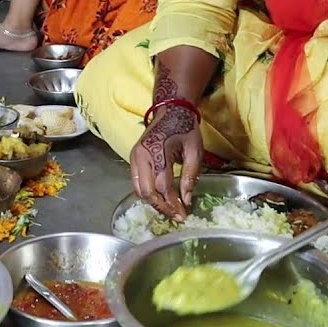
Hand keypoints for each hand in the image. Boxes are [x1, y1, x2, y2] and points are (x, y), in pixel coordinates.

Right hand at [129, 106, 203, 220]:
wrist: (171, 110)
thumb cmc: (186, 129)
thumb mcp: (195, 151)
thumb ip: (190, 176)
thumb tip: (187, 200)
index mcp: (158, 152)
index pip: (163, 186)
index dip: (172, 203)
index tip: (183, 215)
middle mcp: (141, 155)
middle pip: (147, 191)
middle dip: (161, 207)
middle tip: (176, 216)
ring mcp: (134, 157)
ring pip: (138, 189)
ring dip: (153, 202)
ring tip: (169, 209)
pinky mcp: (133, 158)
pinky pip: (137, 182)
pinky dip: (147, 193)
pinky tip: (160, 198)